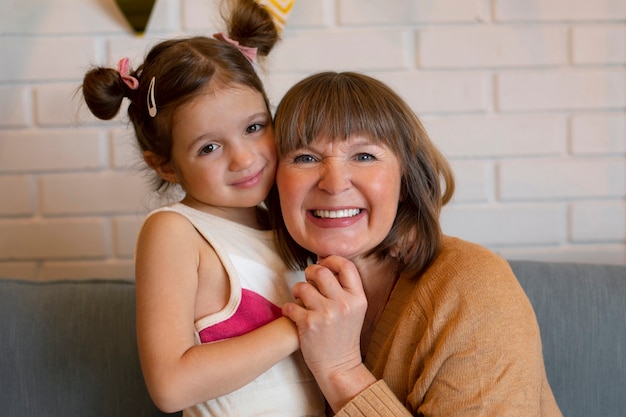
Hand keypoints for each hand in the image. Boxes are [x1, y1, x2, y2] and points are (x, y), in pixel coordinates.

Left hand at [282, 256, 373, 409]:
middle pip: (321, 271)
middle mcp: (344, 304)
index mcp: (358, 298)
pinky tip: (293, 313)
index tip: (323, 264)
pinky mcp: (308, 324)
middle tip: (308, 280)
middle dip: (310, 272)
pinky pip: (290, 304)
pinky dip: (289, 308)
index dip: (332, 260)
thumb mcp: (355, 310)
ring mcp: (326, 314)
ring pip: (302, 286)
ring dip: (297, 290)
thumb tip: (325, 262)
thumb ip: (344, 288)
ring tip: (300, 298)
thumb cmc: (343, 335)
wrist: (338, 366)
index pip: (346, 265)